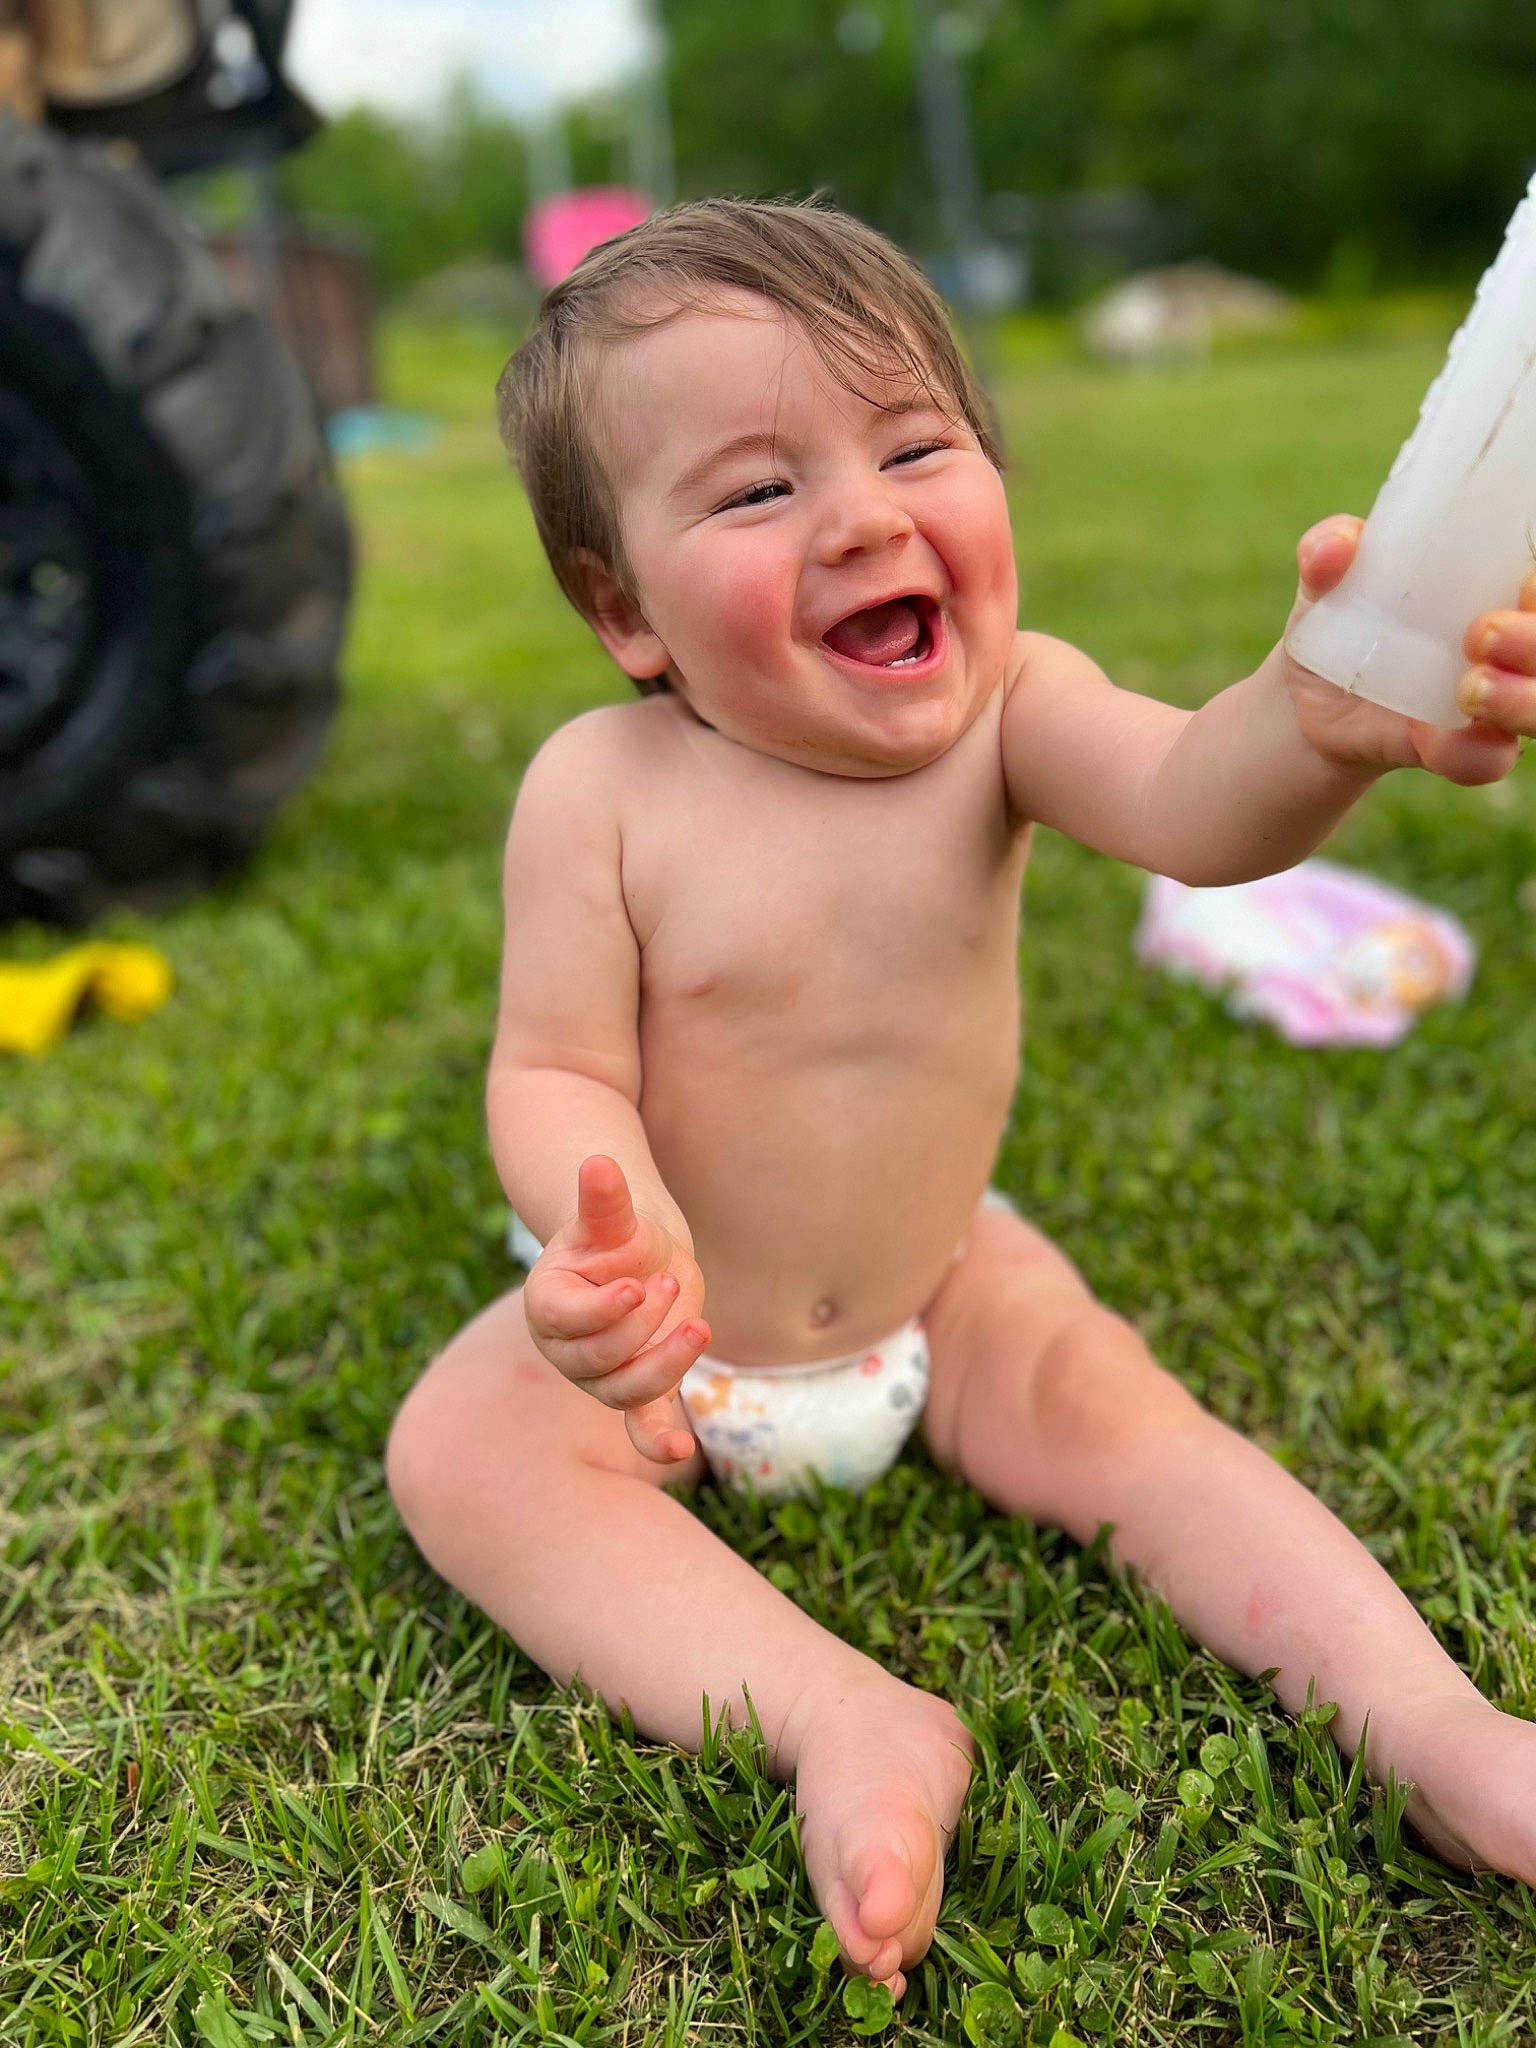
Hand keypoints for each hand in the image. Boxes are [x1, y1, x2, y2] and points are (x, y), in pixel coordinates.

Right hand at [523, 1154, 709, 1464]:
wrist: (643, 1258)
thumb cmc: (619, 1235)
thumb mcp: (613, 1219)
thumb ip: (604, 1200)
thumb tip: (597, 1163)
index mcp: (548, 1304)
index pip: (566, 1318)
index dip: (602, 1309)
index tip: (637, 1283)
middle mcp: (568, 1349)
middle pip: (598, 1358)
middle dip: (640, 1326)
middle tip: (668, 1283)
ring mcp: (602, 1375)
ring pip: (625, 1390)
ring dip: (664, 1364)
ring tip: (698, 1327)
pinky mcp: (638, 1390)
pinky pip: (642, 1426)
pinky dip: (659, 1441)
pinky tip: (682, 1451)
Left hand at [1282, 515, 1529, 784]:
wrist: (1310, 696)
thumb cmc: (1342, 619)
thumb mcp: (1327, 580)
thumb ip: (1326, 551)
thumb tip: (1334, 549)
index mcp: (1496, 590)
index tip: (1523, 585)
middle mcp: (1511, 647)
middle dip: (1535, 644)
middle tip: (1483, 634)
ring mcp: (1493, 703)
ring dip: (1521, 701)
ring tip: (1470, 688)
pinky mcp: (1456, 749)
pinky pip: (1486, 759)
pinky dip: (1469, 752)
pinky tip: (1429, 738)